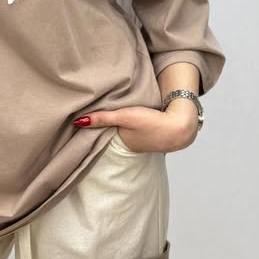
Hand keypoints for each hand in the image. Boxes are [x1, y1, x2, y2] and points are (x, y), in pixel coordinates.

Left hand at [73, 101, 199, 152]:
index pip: (101, 135)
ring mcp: (141, 139)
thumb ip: (103, 118)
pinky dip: (131, 124)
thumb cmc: (153, 123)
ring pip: (123, 131)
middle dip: (102, 128)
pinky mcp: (151, 132)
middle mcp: (129, 143)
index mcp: (121, 141)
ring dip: (118, 125)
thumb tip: (77, 122)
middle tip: (88, 116)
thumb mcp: (125, 116)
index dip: (91, 129)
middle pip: (111, 133)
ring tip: (107, 115)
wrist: (182, 126)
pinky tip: (131, 116)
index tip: (77, 123)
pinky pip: (135, 129)